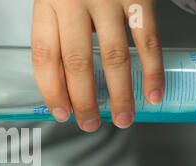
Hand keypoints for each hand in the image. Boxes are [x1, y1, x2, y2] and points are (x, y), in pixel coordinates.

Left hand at [32, 0, 163, 131]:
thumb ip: (54, 32)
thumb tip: (60, 82)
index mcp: (47, 4)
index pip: (43, 56)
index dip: (51, 90)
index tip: (60, 113)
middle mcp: (74, 2)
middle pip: (76, 62)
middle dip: (83, 100)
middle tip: (89, 124)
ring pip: (113, 56)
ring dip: (119, 93)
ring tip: (122, 119)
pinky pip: (147, 39)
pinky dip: (152, 69)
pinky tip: (152, 94)